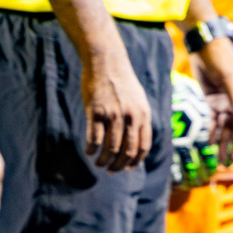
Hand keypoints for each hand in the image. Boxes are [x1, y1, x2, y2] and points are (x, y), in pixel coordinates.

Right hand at [82, 49, 151, 171]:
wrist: (106, 62)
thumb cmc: (122, 82)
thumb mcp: (138, 99)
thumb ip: (140, 119)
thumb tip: (138, 143)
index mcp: (143, 114)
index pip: (143, 147)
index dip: (135, 162)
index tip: (128, 168)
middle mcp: (131, 116)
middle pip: (127, 152)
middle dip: (119, 166)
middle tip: (110, 170)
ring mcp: (114, 115)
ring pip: (110, 149)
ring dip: (104, 161)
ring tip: (99, 164)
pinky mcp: (97, 112)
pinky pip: (94, 139)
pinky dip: (91, 150)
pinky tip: (89, 151)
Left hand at [189, 38, 232, 164]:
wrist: (205, 47)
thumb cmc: (221, 58)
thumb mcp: (229, 75)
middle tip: (230, 161)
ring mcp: (226, 103)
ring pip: (226, 127)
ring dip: (223, 143)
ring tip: (220, 161)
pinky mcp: (213, 102)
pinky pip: (214, 121)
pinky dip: (212, 132)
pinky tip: (209, 144)